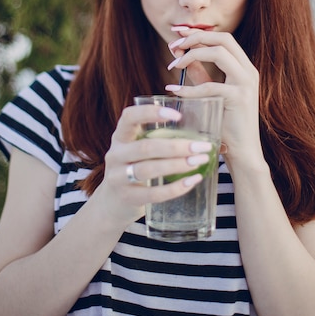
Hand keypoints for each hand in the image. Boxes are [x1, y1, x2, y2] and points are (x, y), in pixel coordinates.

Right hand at [96, 103, 212, 227]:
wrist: (112, 202)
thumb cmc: (134, 166)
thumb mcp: (136, 148)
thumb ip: (156, 137)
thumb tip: (198, 131)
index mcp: (120, 136)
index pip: (130, 117)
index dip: (151, 113)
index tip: (178, 115)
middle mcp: (115, 154)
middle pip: (146, 147)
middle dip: (177, 146)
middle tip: (202, 146)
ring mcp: (118, 177)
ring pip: (149, 169)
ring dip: (177, 165)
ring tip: (199, 161)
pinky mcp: (127, 198)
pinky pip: (153, 194)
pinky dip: (175, 188)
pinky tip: (192, 181)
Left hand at [166, 28, 264, 172]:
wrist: (243, 152)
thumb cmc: (226, 123)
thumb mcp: (210, 92)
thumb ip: (198, 72)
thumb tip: (180, 53)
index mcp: (244, 67)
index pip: (223, 38)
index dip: (199, 33)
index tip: (177, 34)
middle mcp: (249, 71)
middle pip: (223, 39)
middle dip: (195, 38)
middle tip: (174, 46)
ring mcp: (246, 83)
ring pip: (219, 53)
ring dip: (192, 54)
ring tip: (173, 65)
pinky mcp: (239, 98)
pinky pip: (210, 86)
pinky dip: (188, 87)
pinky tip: (174, 90)